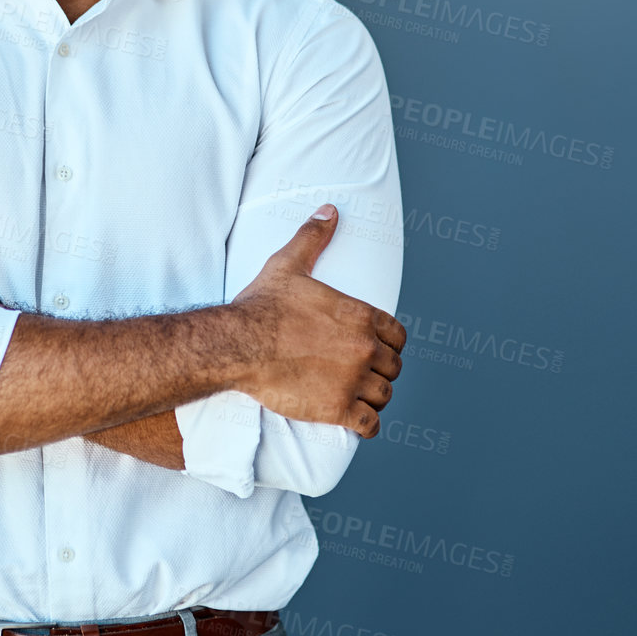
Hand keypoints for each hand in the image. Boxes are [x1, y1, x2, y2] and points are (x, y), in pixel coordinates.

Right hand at [230, 206, 405, 437]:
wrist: (238, 344)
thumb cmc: (262, 305)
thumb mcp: (289, 263)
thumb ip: (313, 237)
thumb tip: (329, 210)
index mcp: (360, 316)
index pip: (398, 335)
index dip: (390, 343)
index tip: (377, 349)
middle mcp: (364, 348)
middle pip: (393, 367)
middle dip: (381, 370)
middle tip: (363, 374)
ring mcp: (353, 380)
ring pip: (384, 395)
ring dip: (375, 397)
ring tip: (360, 398)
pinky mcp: (337, 409)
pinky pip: (370, 424)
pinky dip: (367, 425)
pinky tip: (357, 422)